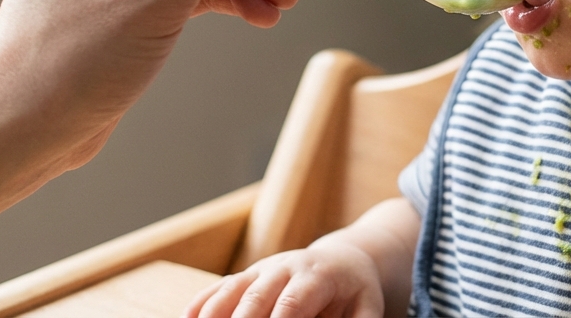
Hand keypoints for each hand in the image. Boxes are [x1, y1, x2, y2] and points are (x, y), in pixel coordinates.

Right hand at [185, 241, 384, 317]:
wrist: (344, 259)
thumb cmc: (356, 291)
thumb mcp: (367, 309)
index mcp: (317, 276)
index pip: (292, 303)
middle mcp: (285, 268)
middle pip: (256, 297)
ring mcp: (262, 269)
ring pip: (233, 288)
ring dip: (214, 312)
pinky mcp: (247, 276)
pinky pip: (221, 287)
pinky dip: (203, 301)